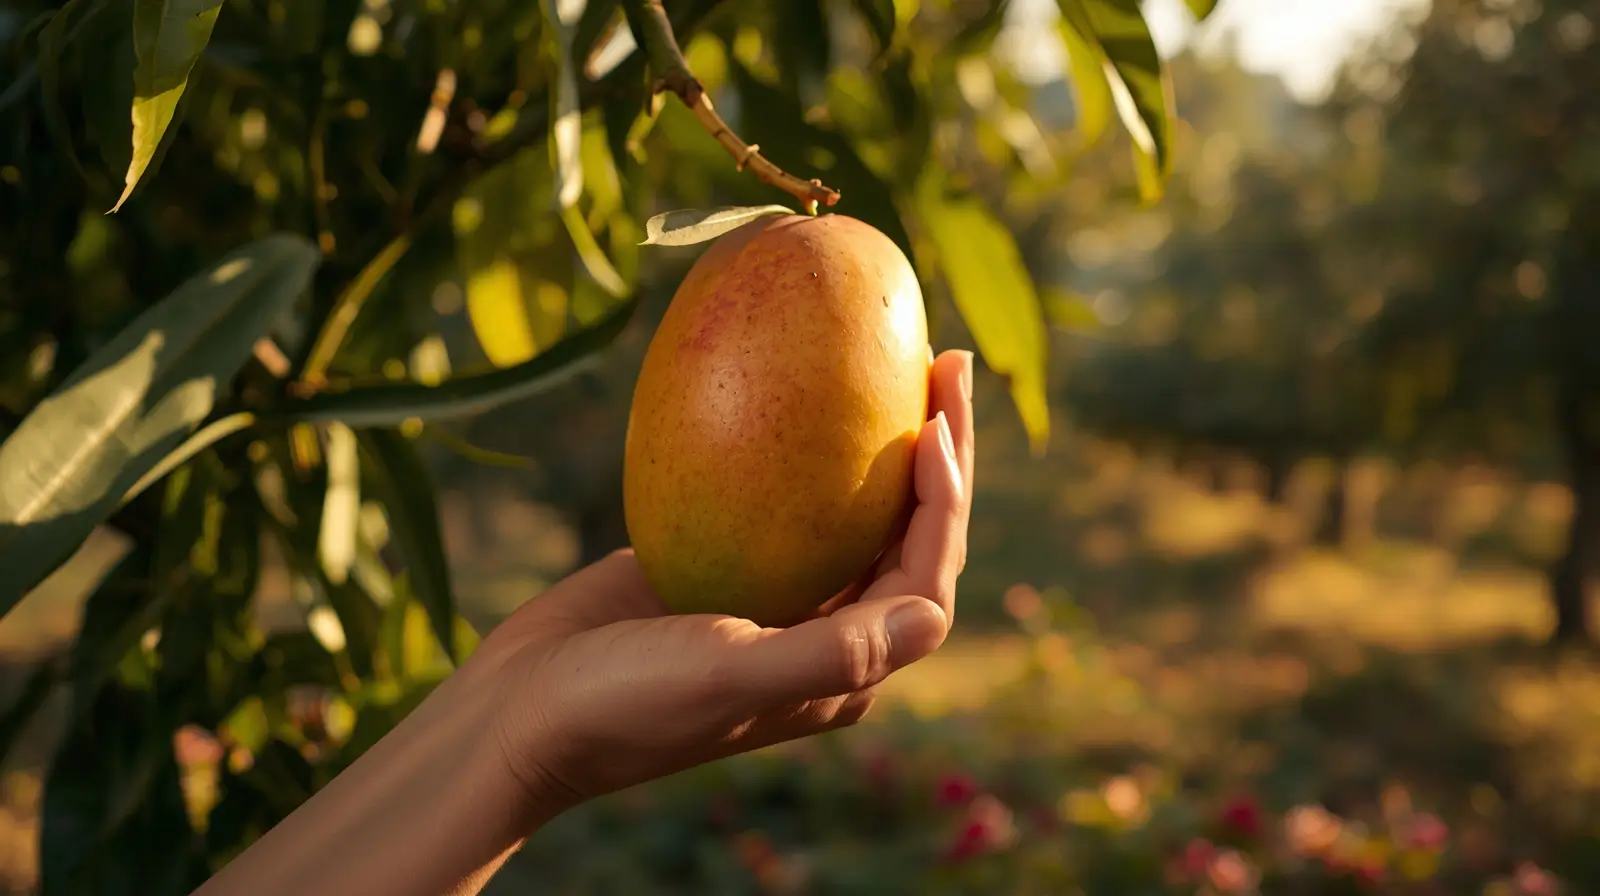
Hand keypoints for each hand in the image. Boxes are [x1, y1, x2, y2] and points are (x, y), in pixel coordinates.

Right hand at [474, 349, 975, 812]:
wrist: (522, 711)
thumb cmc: (625, 705)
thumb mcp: (729, 675)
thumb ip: (835, 653)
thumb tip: (937, 615)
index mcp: (845, 672)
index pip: (926, 576)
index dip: (947, 501)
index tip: (936, 421)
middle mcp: (826, 638)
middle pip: (907, 535)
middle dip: (940, 454)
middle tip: (947, 360)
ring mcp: (778, 603)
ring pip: (855, 513)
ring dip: (885, 444)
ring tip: (902, 365)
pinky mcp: (726, 572)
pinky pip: (786, 500)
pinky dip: (810, 450)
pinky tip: (803, 391)